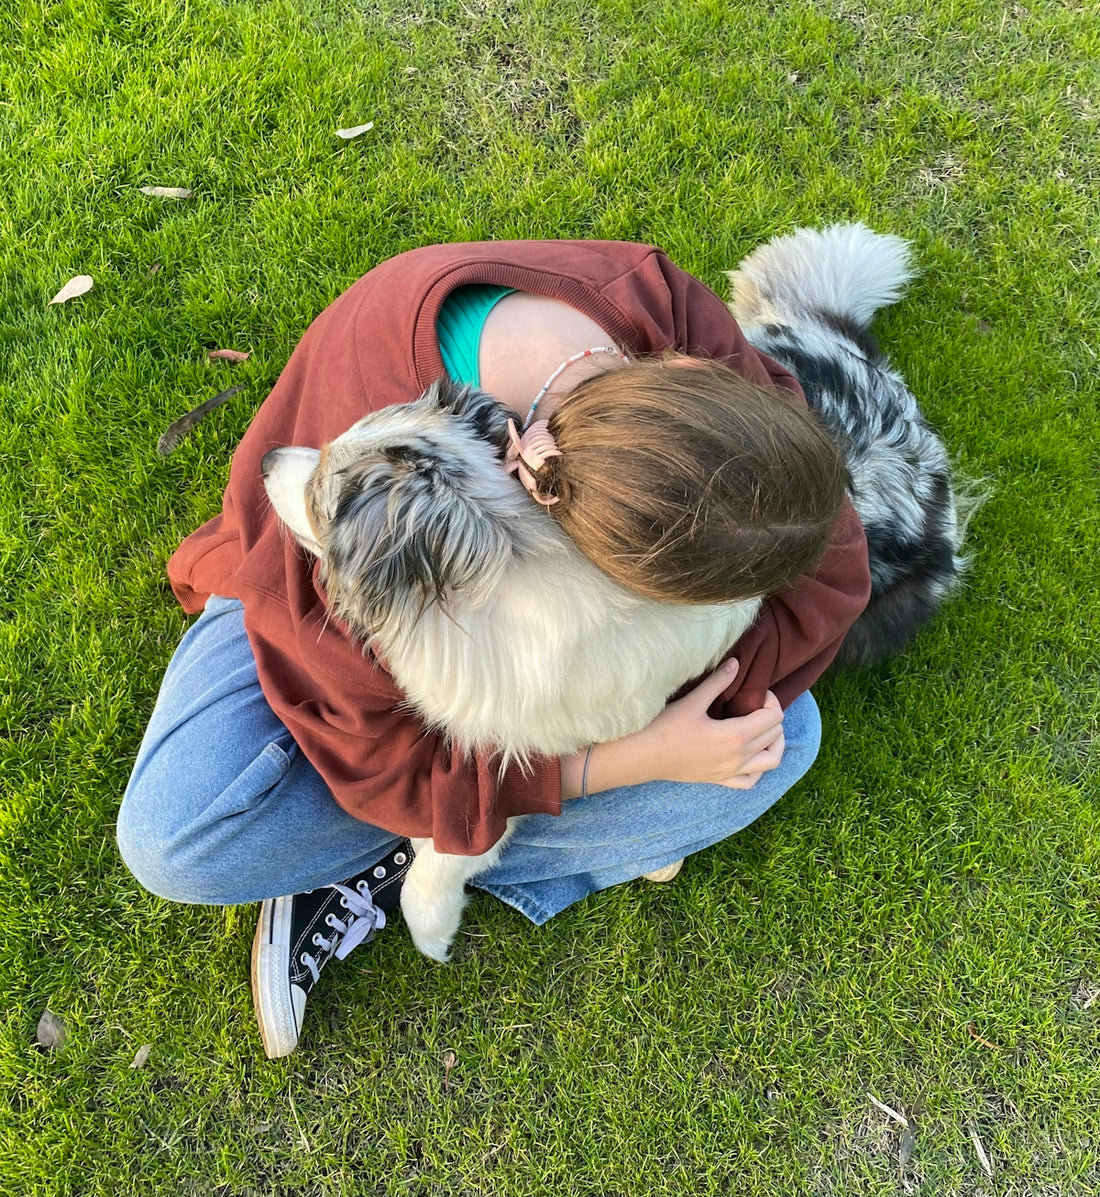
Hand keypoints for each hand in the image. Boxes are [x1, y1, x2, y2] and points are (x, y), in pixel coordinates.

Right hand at [560, 660, 785, 798]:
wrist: (643, 756)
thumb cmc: (663, 727)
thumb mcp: (692, 701)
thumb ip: (717, 682)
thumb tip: (736, 663)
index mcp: (735, 736)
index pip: (773, 718)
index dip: (771, 701)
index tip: (756, 692)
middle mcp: (738, 757)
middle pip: (774, 735)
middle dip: (772, 716)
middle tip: (755, 703)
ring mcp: (730, 772)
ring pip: (770, 761)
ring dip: (774, 743)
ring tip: (765, 728)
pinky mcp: (720, 780)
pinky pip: (750, 781)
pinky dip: (759, 768)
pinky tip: (751, 755)